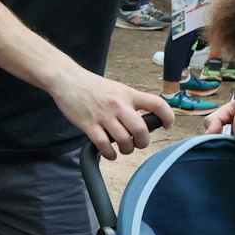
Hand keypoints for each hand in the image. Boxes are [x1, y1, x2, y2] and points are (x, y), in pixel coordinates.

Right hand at [47, 68, 171, 158]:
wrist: (67, 80)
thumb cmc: (91, 86)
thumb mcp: (117, 88)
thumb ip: (130, 102)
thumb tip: (142, 119)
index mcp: (128, 94)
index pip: (157, 105)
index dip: (168, 117)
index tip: (167, 125)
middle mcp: (118, 105)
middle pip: (141, 130)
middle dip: (143, 142)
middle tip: (139, 143)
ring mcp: (103, 116)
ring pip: (124, 140)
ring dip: (127, 149)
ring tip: (123, 148)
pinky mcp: (88, 125)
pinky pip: (104, 145)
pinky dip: (109, 154)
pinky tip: (109, 153)